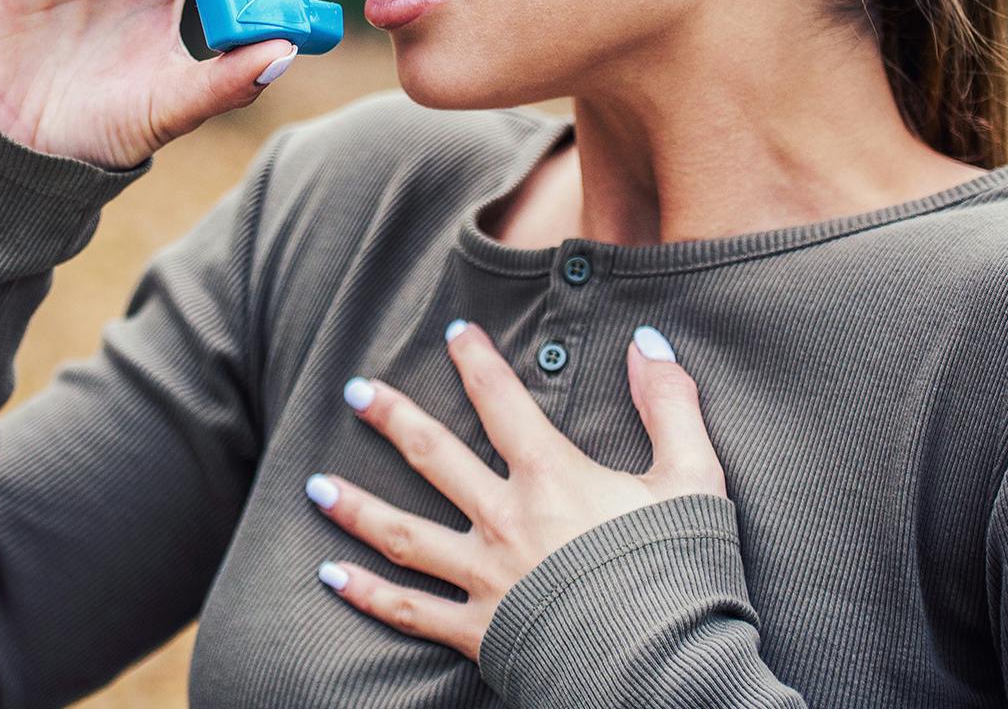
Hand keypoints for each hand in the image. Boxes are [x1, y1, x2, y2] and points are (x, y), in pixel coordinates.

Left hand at [303, 320, 727, 663]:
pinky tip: (331, 577)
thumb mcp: (693, 478)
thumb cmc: (683, 573)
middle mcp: (505, 519)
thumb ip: (670, 404)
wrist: (669, 673)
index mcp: (553, 477)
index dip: (475, 361)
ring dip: (355, 506)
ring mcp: (485, 578)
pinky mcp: (479, 633)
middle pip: (434, 457)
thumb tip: (649, 342)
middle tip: (354, 391)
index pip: (501, 401)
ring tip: (314, 486)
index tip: (454, 333)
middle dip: (391, 418)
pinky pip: (410, 612)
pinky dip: (367, 594)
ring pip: (403, 534)